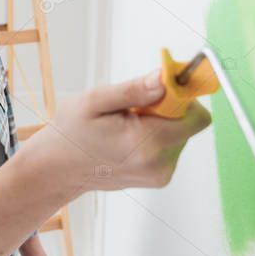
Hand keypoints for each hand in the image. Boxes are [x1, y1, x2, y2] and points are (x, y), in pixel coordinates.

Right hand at [29, 71, 212, 195]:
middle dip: (166, 108)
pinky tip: (128, 137)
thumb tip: (164, 79)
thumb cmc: (71, 133)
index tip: (159, 88)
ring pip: (180, 132)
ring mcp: (160, 174)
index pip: (196, 117)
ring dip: (159, 122)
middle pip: (188, 122)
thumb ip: (134, 90)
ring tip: (126, 125)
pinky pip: (171, 144)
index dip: (182, 96)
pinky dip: (155, 135)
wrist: (58, 169)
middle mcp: (159, 164)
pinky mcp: (159, 177)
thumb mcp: (94, 101)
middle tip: (133, 109)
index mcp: (146, 143)